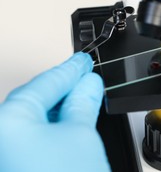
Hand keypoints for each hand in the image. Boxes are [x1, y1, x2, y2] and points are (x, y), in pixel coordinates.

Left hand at [0, 53, 109, 171]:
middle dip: (64, 86)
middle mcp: (1, 137)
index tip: (84, 61)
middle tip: (86, 74)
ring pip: (35, 120)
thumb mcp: (82, 134)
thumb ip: (84, 102)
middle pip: (36, 100)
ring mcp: (7, 154)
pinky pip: (34, 138)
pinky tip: (71, 123)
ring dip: (61, 107)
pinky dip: (53, 127)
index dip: (71, 69)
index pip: (46, 83)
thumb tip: (89, 84)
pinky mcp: (16, 164)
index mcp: (7, 121)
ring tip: (83, 96)